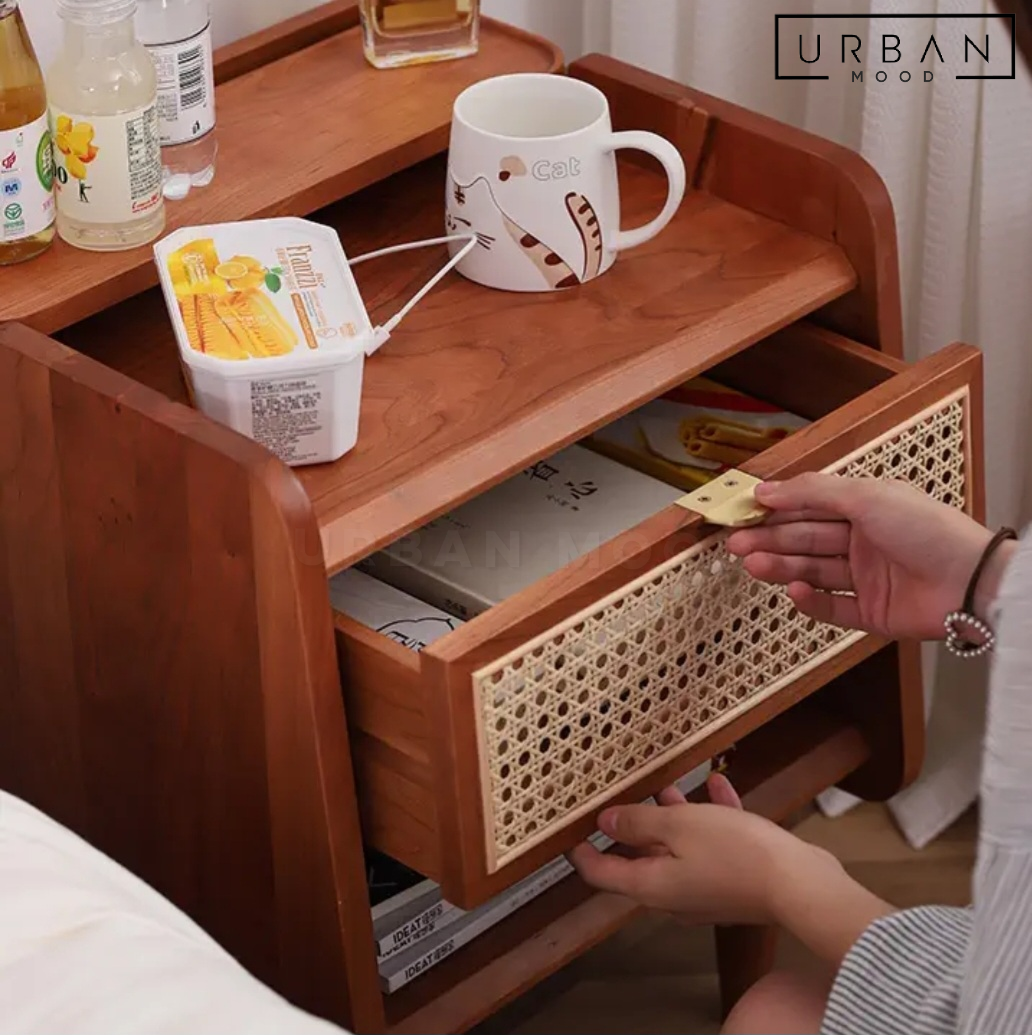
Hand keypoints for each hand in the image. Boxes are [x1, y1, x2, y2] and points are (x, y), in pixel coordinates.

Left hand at [571, 772, 893, 965]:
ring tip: (671, 786)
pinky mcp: (735, 882)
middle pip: (641, 861)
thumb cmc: (736, 854)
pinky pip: (715, 847)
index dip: (582, 855)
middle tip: (623, 799)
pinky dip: (712, 819)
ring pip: (679, 850)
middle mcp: (675, 895)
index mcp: (652, 885)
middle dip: (633, 829)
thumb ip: (638, 824)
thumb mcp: (679, 826)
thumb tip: (605, 824)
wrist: (800, 884)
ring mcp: (706, 891)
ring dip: (674, 818)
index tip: (570, 837)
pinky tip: (719, 786)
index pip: (602, 875)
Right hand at [725, 474, 1007, 640]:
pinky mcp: (871, 613)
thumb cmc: (926, 529)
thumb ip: (812, 492)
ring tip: (752, 565)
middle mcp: (864, 543)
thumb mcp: (865, 497)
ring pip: (812, 572)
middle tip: (734, 543)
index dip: (775, 509)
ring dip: (781, 567)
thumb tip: (765, 489)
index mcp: (865, 509)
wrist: (970, 581)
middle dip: (769, 540)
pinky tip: (794, 590)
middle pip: (805, 541)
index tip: (742, 512)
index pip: (809, 507)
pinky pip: (832, 608)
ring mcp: (867, 579)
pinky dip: (810, 601)